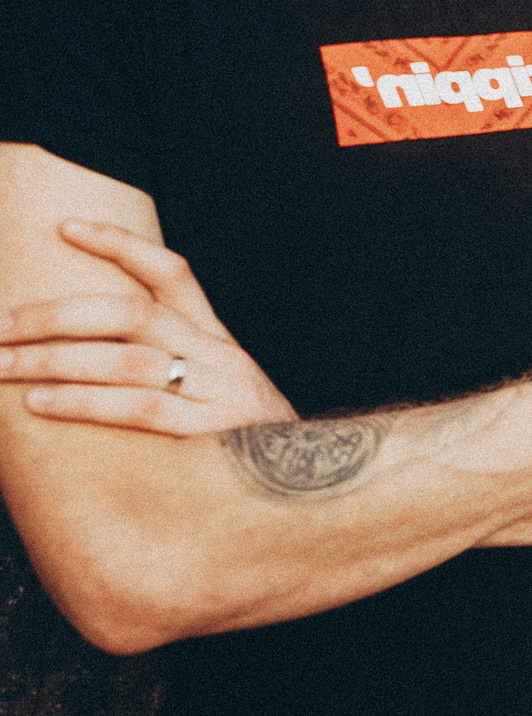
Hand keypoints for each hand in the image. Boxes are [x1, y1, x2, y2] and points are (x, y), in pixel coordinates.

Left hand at [0, 219, 296, 436]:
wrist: (315, 488)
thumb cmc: (247, 445)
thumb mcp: (220, 393)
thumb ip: (174, 371)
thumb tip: (91, 354)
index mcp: (219, 339)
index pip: (172, 273)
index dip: (121, 244)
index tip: (66, 227)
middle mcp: (221, 356)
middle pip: (132, 312)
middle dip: (55, 316)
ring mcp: (221, 393)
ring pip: (127, 359)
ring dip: (52, 360)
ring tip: (0, 366)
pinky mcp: (215, 434)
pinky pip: (140, 409)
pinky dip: (84, 403)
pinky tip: (40, 404)